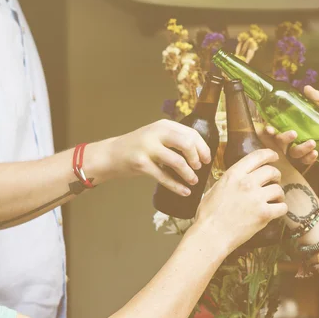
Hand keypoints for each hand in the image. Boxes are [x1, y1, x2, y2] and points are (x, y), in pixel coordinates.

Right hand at [94, 119, 211, 194]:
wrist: (111, 154)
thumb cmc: (138, 148)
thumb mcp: (157, 138)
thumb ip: (174, 141)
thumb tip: (199, 155)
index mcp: (164, 125)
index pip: (191, 133)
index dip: (202, 147)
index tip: (207, 159)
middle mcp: (156, 133)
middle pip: (186, 143)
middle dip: (196, 158)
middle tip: (199, 168)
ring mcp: (147, 147)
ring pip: (177, 161)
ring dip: (189, 174)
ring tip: (194, 181)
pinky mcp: (141, 163)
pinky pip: (164, 177)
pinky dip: (177, 186)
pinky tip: (184, 192)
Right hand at [193, 149, 287, 253]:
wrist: (211, 236)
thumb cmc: (208, 216)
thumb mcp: (214, 190)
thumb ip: (228, 181)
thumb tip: (237, 178)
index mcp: (233, 174)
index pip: (257, 156)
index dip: (269, 154)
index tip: (274, 156)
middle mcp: (246, 183)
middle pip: (271, 171)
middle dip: (276, 175)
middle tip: (275, 181)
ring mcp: (256, 198)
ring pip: (278, 189)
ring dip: (279, 194)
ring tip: (275, 199)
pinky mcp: (264, 214)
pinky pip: (282, 207)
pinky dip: (281, 209)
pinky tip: (276, 211)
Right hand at [267, 86, 318, 166]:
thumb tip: (306, 89)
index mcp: (296, 119)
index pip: (276, 124)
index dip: (269, 127)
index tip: (269, 128)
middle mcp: (297, 134)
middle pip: (280, 140)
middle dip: (282, 138)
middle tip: (293, 134)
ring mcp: (303, 146)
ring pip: (292, 152)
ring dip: (300, 149)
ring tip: (313, 143)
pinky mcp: (312, 155)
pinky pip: (304, 161)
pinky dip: (309, 158)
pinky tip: (316, 153)